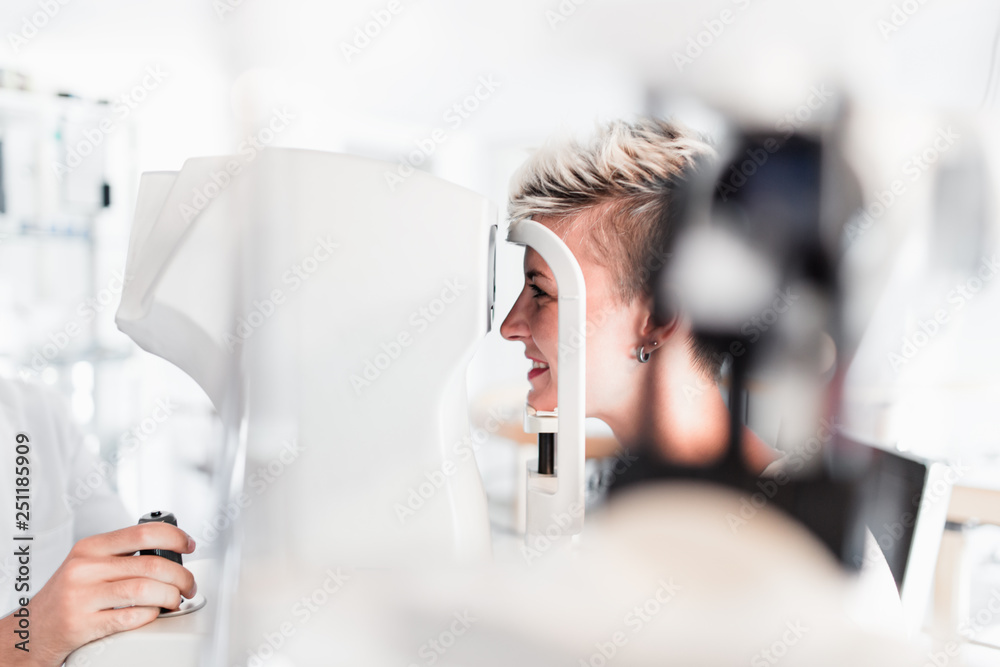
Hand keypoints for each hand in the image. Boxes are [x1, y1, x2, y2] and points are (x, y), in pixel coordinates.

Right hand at [0, 522, 196, 666]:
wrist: (33, 629)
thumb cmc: (70, 595)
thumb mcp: (89, 564)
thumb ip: (122, 555)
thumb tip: (171, 551)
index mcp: (91, 547)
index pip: (143, 532)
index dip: (174, 537)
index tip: (189, 545)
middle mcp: (85, 568)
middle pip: (151, 565)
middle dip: (181, 576)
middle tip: (189, 585)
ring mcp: (82, 596)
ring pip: (145, 590)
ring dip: (171, 597)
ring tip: (175, 600)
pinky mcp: (82, 623)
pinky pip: (131, 616)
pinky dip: (150, 615)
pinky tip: (152, 613)